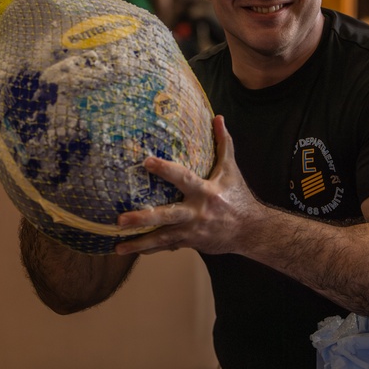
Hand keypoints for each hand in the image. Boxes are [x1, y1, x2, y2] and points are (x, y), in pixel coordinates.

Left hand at [114, 115, 263, 256]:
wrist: (251, 231)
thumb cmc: (238, 197)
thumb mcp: (231, 170)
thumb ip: (224, 143)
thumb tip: (218, 117)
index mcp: (206, 192)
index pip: (183, 178)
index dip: (165, 169)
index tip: (146, 161)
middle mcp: (197, 213)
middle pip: (167, 216)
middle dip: (143, 218)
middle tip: (120, 219)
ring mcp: (192, 231)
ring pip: (163, 238)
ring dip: (139, 242)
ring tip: (117, 247)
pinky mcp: (190, 242)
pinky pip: (167, 246)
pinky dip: (150, 248)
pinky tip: (130, 250)